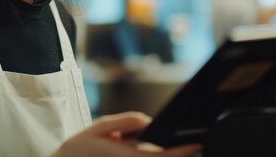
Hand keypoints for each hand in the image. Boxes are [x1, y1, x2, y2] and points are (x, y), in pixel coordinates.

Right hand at [50, 112, 202, 156]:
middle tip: (183, 139)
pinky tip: (132, 144)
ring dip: (159, 153)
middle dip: (173, 151)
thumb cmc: (78, 150)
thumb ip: (126, 122)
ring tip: (139, 141)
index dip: (183, 151)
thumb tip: (148, 121)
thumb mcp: (99, 127)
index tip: (197, 144)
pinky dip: (147, 155)